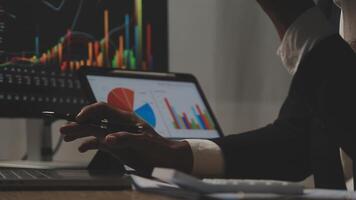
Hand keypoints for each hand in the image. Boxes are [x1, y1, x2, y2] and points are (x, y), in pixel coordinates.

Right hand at [60, 102, 192, 173]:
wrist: (167, 160)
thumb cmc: (159, 148)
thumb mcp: (144, 142)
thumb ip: (126, 139)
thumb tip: (107, 139)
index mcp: (126, 119)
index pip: (104, 108)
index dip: (90, 111)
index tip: (80, 118)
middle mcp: (118, 126)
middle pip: (95, 121)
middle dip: (79, 123)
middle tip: (64, 129)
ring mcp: (116, 137)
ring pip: (95, 132)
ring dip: (81, 133)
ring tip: (67, 136)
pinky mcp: (116, 148)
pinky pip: (100, 143)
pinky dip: (89, 145)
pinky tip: (82, 147)